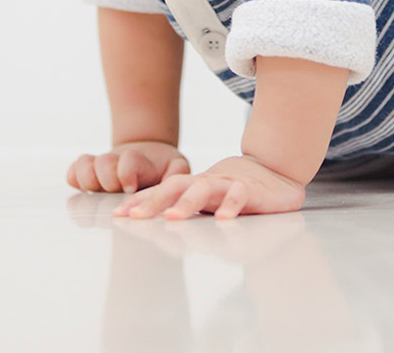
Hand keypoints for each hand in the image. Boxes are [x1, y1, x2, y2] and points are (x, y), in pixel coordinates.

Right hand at [66, 140, 190, 192]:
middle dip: (107, 177)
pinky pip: (72, 172)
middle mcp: (116, 162)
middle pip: (103, 162)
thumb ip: (178, 172)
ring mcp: (101, 166)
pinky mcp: (89, 173)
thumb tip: (175, 184)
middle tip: (114, 189)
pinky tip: (84, 189)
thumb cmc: (163, 166)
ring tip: (96, 190)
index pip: (128, 160)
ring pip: (85, 164)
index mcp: (138, 161)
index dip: (126, 173)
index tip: (130, 188)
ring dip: (87, 177)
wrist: (147, 154)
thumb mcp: (176, 166)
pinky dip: (74, 178)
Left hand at [113, 153, 305, 219]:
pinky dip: (231, 205)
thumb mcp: (205, 198)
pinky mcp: (251, 190)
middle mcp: (206, 182)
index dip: (141, 201)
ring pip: (204, 189)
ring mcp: (227, 183)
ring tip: (173, 218)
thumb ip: (182, 206)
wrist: (274, 171)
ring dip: (187, 203)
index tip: (119, 214)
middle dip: (154, 201)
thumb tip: (148, 222)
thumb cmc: (234, 188)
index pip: (162, 191)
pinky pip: (239, 195)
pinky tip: (223, 219)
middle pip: (176, 187)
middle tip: (135, 216)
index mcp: (193, 185)